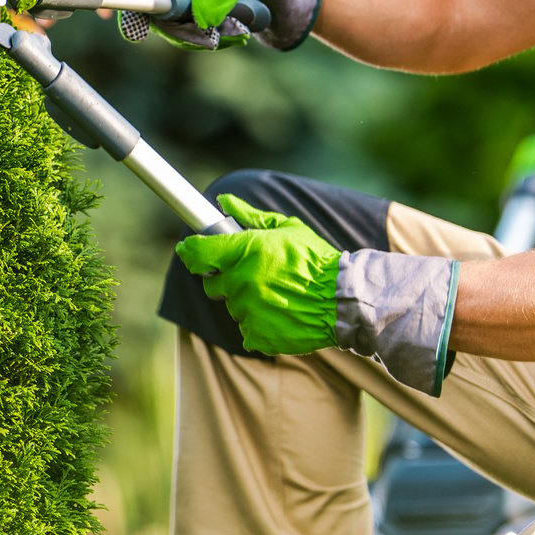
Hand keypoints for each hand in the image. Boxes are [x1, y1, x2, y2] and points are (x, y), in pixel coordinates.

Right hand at [120, 0, 321, 50]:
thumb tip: (202, 22)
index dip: (132, 9)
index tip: (139, 34)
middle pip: (153, 14)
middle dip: (183, 32)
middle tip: (214, 39)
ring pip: (172, 29)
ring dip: (202, 38)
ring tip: (236, 33)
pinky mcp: (182, 10)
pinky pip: (187, 33)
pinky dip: (209, 38)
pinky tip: (234, 34)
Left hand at [175, 193, 339, 355]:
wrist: (346, 299)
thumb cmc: (317, 260)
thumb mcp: (288, 228)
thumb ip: (250, 216)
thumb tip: (224, 199)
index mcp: (245, 252)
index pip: (197, 253)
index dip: (190, 251)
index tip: (188, 250)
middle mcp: (241, 281)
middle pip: (212, 284)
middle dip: (226, 280)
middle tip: (253, 276)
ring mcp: (247, 310)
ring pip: (232, 307)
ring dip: (246, 302)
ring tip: (277, 295)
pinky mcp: (257, 335)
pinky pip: (246, 330)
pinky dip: (259, 325)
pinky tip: (280, 314)